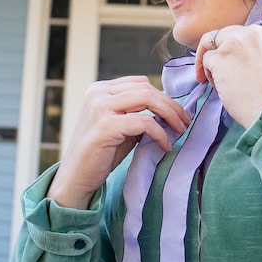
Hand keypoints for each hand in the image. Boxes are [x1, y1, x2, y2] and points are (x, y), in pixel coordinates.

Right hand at [47, 76, 189, 208]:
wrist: (76, 178)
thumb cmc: (100, 154)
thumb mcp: (120, 126)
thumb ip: (138, 112)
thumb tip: (170, 109)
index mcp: (99, 89)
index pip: (140, 83)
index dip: (163, 96)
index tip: (178, 113)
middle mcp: (97, 93)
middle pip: (147, 88)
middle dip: (171, 105)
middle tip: (185, 122)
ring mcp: (100, 107)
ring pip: (148, 99)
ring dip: (170, 114)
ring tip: (180, 130)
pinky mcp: (105, 126)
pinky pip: (144, 122)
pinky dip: (160, 133)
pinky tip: (165, 145)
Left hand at [194, 25, 261, 128]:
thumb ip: (250, 50)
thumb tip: (228, 51)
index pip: (239, 33)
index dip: (230, 48)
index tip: (230, 61)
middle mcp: (251, 31)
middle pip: (221, 36)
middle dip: (215, 52)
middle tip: (211, 70)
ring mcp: (233, 43)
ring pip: (210, 47)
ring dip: (211, 65)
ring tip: (219, 83)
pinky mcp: (219, 57)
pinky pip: (205, 61)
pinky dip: (208, 74)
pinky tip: (220, 88)